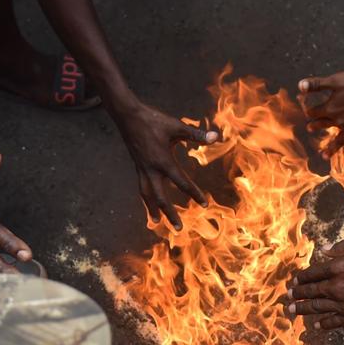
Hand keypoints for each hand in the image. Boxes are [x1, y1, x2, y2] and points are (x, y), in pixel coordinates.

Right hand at [114, 102, 217, 229]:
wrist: (127, 116)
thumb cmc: (153, 120)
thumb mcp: (176, 126)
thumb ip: (195, 134)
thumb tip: (216, 137)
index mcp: (163, 161)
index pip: (181, 182)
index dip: (194, 193)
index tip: (204, 204)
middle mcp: (151, 169)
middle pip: (161, 197)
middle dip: (169, 213)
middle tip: (178, 228)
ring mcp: (142, 169)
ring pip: (147, 195)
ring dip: (153, 209)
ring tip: (156, 223)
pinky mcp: (138, 167)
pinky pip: (141, 187)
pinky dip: (145, 199)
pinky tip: (148, 204)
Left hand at [286, 239, 343, 328]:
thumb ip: (342, 248)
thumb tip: (324, 250)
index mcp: (338, 267)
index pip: (313, 273)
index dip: (301, 278)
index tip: (293, 281)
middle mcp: (337, 286)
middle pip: (311, 292)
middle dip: (297, 294)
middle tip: (287, 298)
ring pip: (318, 308)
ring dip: (303, 309)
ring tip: (292, 311)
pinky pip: (334, 322)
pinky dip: (323, 324)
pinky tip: (316, 325)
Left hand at [298, 72, 343, 156]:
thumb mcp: (335, 81)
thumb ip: (317, 84)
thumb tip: (299, 85)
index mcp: (330, 109)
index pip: (314, 113)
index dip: (310, 112)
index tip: (308, 112)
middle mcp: (338, 122)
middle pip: (323, 125)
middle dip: (315, 126)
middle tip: (310, 129)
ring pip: (337, 141)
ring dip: (330, 149)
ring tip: (324, 156)